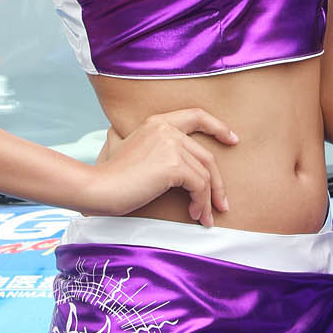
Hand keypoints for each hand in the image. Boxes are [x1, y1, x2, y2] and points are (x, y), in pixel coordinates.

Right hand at [79, 109, 237, 224]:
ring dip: (208, 199)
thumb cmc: (115, 179)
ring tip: (205, 217)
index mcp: (157, 122)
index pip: (196, 115)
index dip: (218, 126)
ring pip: (204, 174)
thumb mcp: (140, 153)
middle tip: (222, 204)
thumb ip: (162, 151)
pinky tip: (195, 215)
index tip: (233, 139)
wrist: (98, 189)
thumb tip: (192, 171)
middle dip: (218, 183)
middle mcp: (166, 128)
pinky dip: (201, 203)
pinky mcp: (173, 165)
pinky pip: (199, 185)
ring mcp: (170, 145)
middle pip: (206, 155)